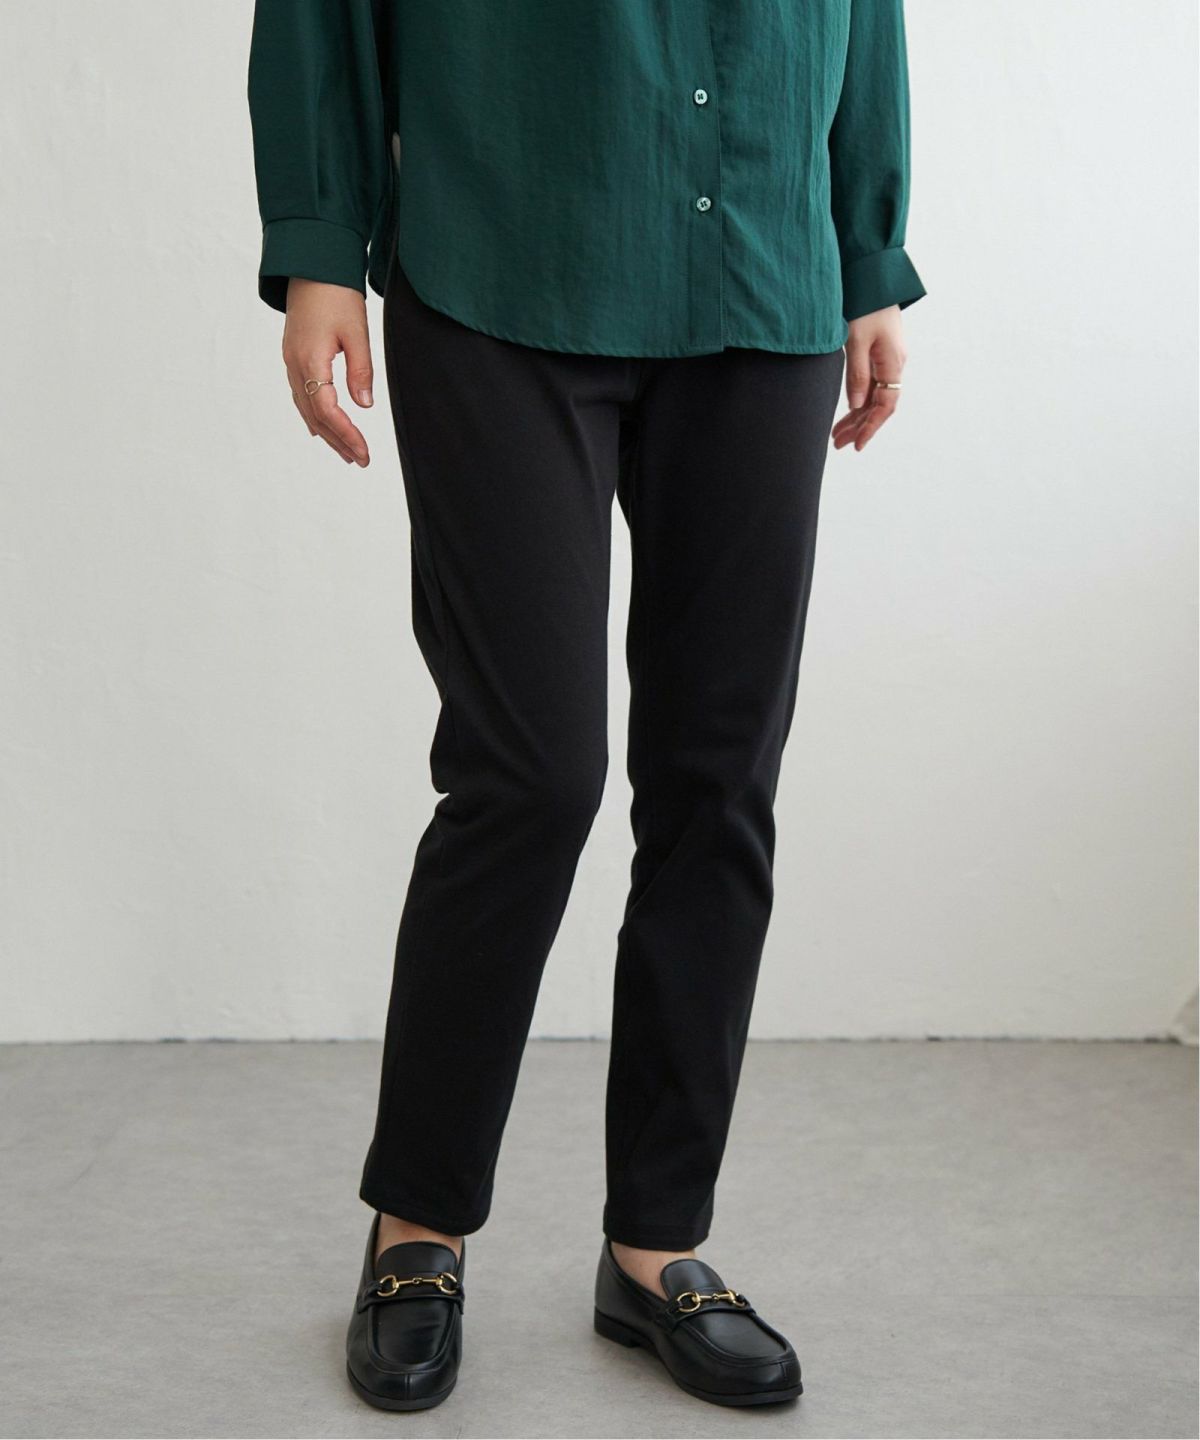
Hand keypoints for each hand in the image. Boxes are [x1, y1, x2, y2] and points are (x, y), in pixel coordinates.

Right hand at [281, 278, 374, 466]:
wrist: (311, 264)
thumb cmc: (336, 293)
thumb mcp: (357, 331)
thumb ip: (361, 370)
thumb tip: (364, 405)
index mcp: (310, 360)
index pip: (327, 410)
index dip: (346, 434)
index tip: (364, 452)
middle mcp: (295, 365)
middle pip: (315, 416)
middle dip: (338, 441)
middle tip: (360, 460)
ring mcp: (291, 361)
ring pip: (306, 408)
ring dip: (326, 433)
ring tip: (346, 452)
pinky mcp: (293, 356)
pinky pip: (300, 395)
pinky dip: (314, 416)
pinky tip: (323, 428)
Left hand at [832, 305, 906, 451]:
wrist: (872, 277)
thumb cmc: (865, 306)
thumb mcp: (857, 341)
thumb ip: (857, 375)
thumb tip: (856, 406)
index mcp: (893, 363)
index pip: (885, 405)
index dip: (871, 427)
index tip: (857, 445)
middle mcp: (894, 364)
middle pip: (879, 404)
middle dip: (859, 426)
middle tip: (838, 444)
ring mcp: (887, 359)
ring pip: (874, 396)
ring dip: (856, 416)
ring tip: (837, 434)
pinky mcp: (879, 353)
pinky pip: (871, 383)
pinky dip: (858, 399)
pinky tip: (847, 411)